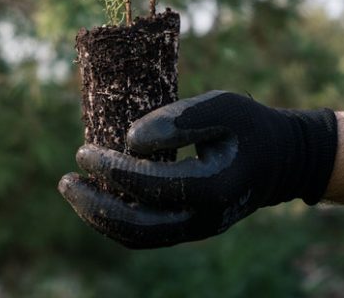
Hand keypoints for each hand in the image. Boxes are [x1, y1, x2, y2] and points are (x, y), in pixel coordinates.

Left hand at [58, 91, 337, 248]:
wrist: (277, 160)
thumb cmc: (247, 125)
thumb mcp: (222, 106)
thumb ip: (179, 119)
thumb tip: (131, 140)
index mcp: (213, 188)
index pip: (151, 187)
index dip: (113, 171)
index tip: (85, 150)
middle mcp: (204, 219)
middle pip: (139, 227)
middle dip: (95, 206)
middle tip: (66, 179)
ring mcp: (196, 230)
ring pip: (138, 238)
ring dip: (99, 218)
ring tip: (72, 189)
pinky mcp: (187, 230)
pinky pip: (145, 236)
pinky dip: (115, 222)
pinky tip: (93, 199)